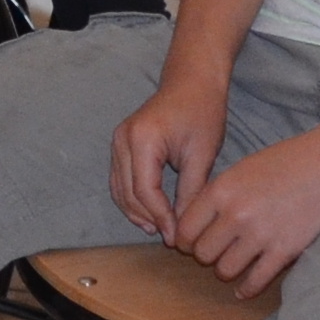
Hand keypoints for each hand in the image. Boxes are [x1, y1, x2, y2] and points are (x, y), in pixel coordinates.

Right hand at [103, 65, 231, 235]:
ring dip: (136, 212)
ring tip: (159, 230)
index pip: (145, 191)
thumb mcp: (202, 154)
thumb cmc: (202, 111)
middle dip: (148, 218)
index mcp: (143, 140)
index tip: (176, 236)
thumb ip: (190, 191)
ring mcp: (117, 141)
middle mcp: (123, 140)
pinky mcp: (120, 144)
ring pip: (119, 188)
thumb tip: (183, 226)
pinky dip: (131, 198)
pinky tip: (149, 213)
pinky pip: (119, 179)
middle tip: (170, 238)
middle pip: (128, 192)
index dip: (160, 217)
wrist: (192, 81)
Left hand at [168, 121, 319, 297]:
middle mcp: (236, 215)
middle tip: (215, 251)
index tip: (192, 243)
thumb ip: (215, 196)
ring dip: (226, 270)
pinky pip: (255, 281)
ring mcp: (260, 235)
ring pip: (225, 270)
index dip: (186, 240)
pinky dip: (246, 289)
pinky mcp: (283, 251)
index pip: (186, 229)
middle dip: (206, 255)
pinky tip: (243, 290)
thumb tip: (192, 224)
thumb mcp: (239, 171)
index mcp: (221, 191)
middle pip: (203, 253)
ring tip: (232, 264)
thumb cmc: (283, 164)